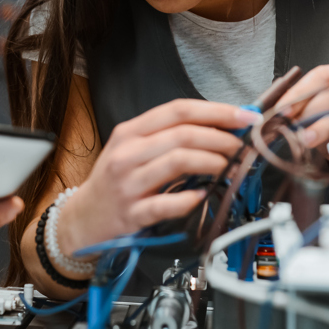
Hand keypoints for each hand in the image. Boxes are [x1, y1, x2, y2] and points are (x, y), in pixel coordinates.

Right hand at [58, 100, 256, 254]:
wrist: (82, 219)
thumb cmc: (116, 181)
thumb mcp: (134, 150)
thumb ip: (170, 137)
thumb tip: (222, 129)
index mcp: (130, 132)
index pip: (178, 110)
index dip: (217, 111)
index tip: (246, 116)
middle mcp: (127, 153)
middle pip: (183, 134)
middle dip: (222, 138)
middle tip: (243, 147)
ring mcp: (127, 183)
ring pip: (178, 162)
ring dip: (213, 163)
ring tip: (231, 169)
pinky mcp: (131, 213)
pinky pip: (167, 204)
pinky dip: (190, 199)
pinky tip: (203, 196)